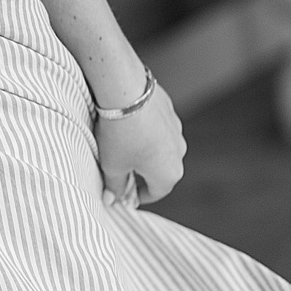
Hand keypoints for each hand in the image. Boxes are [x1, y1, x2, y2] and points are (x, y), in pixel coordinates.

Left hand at [96, 80, 185, 207]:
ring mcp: (176, 130)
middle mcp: (179, 153)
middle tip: (119, 169)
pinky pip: (157, 127)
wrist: (125, 91)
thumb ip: (114, 186)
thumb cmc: (120, 134)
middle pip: (159, 170)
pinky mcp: (169, 110)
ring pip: (159, 147)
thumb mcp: (112, 166)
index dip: (136, 196)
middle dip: (140, 172)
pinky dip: (145, 130)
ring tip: (120, 144)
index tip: (123, 194)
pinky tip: (127, 125)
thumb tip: (111, 199)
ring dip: (144, 150)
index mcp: (169, 174)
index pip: (155, 193)